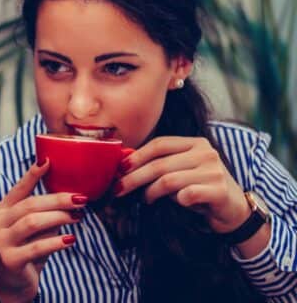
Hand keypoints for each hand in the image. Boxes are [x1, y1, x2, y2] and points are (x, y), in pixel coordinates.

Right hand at [0, 162, 84, 302]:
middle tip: (81, 198)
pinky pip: (36, 247)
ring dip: (59, 218)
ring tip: (78, 218)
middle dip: (58, 200)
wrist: (14, 284)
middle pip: (30, 205)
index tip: (48, 161)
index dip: (32, 175)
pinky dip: (56, 242)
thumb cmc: (27, 249)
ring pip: (32, 222)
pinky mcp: (8, 260)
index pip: (18, 189)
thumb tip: (72, 195)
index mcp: (1, 210)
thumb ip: (45, 212)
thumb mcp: (35, 228)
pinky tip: (70, 239)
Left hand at [114, 136, 249, 232]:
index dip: (137, 156)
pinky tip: (176, 203)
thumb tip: (124, 166)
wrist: (233, 210)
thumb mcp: (180, 171)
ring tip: (146, 199)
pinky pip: (187, 194)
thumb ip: (160, 165)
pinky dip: (176, 200)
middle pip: (160, 164)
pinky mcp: (220, 191)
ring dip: (151, 192)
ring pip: (169, 180)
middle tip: (119, 189)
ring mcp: (214, 171)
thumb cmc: (200, 188)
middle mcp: (206, 153)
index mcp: (195, 143)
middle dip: (135, 178)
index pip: (159, 144)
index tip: (120, 169)